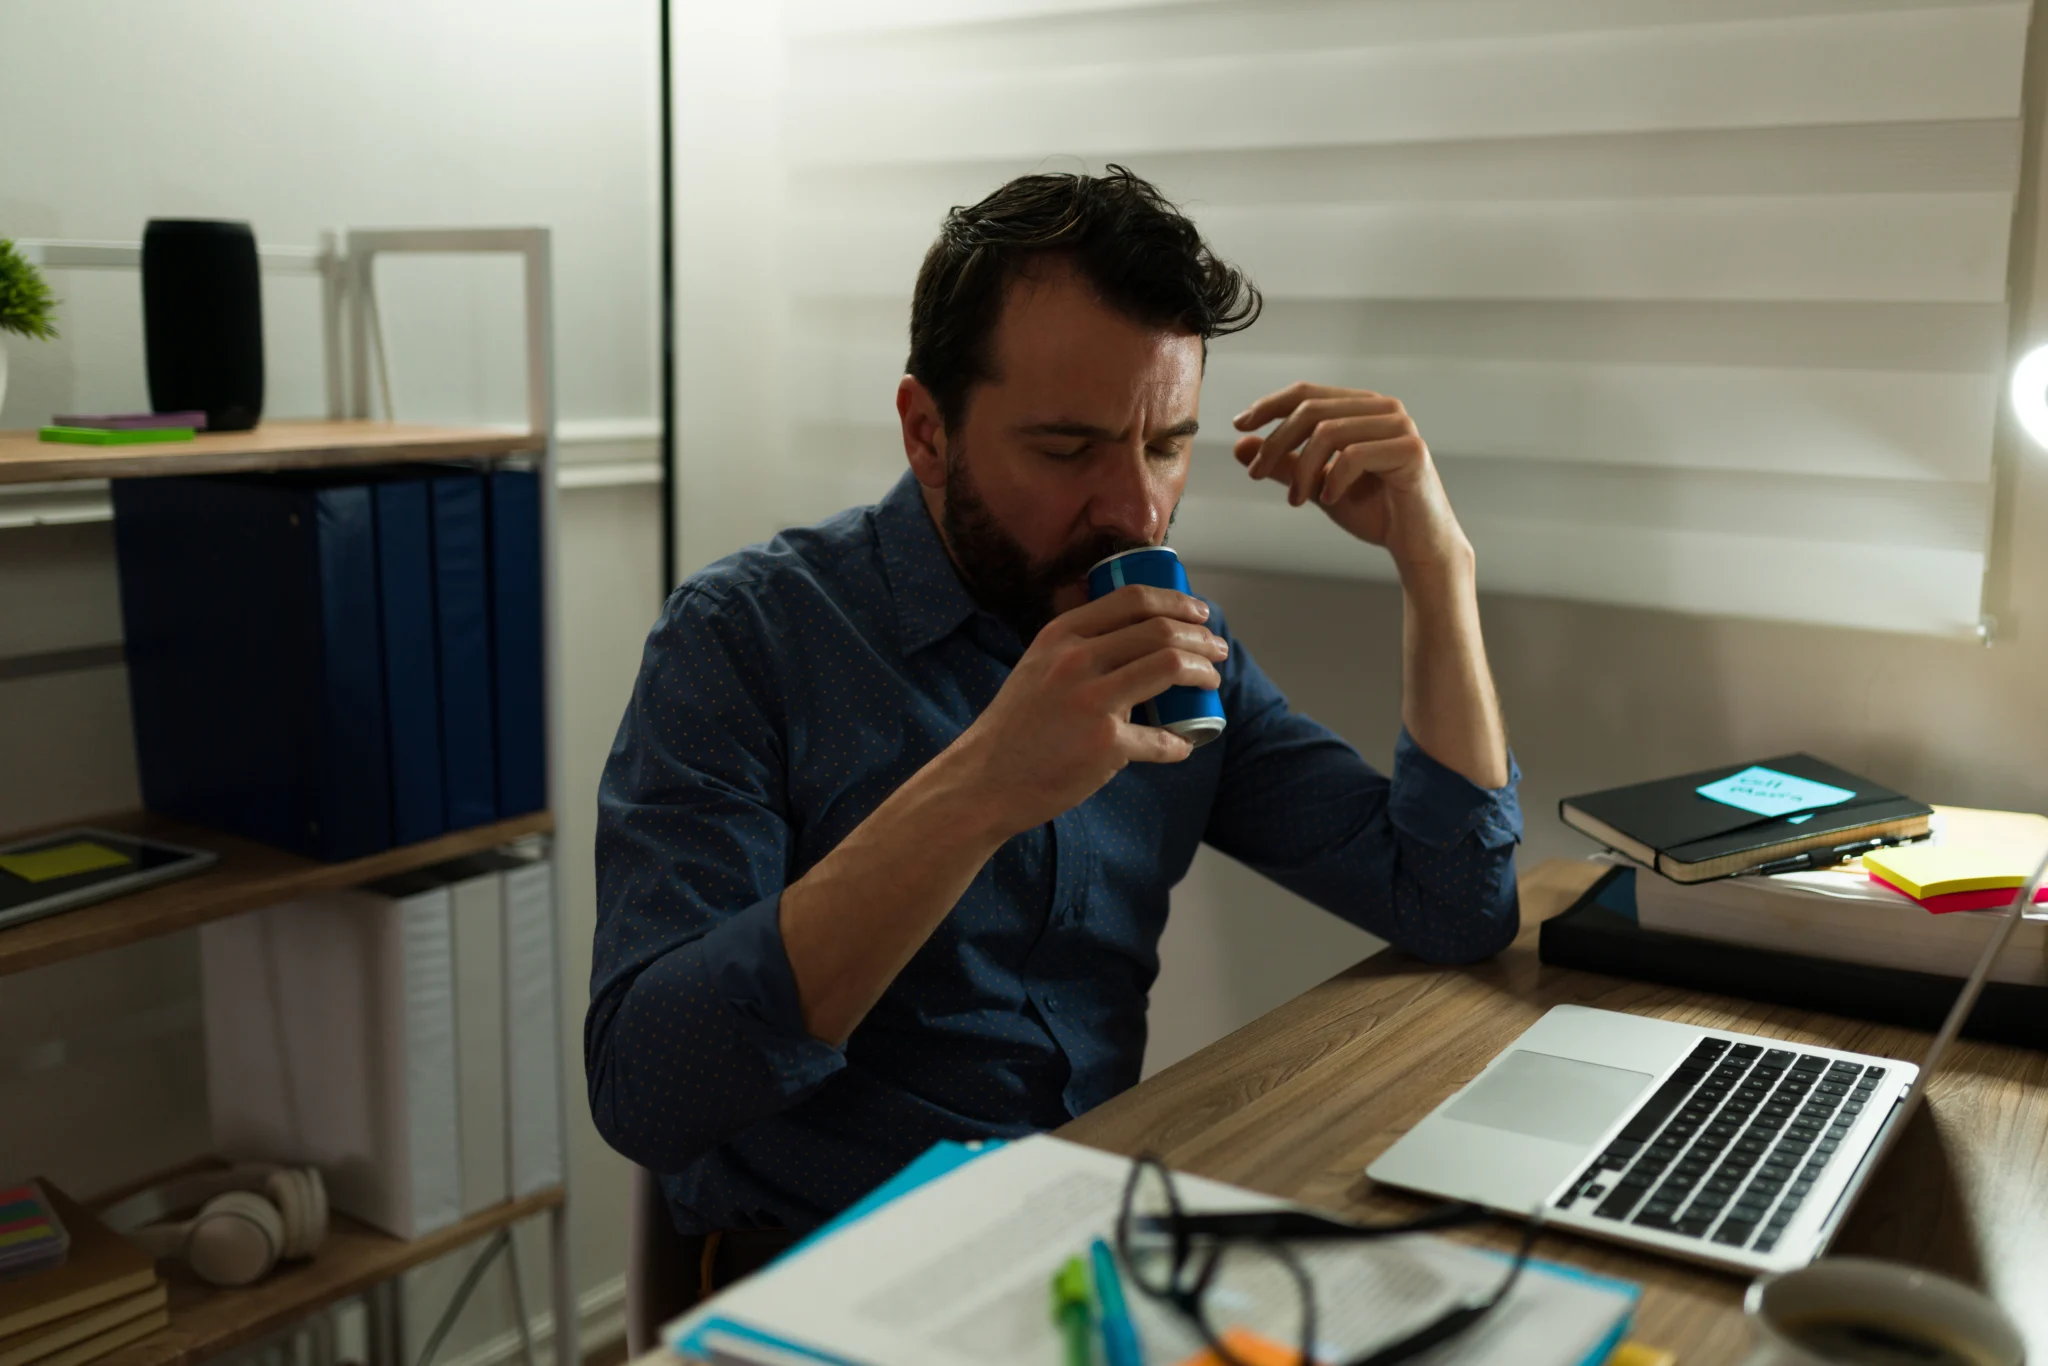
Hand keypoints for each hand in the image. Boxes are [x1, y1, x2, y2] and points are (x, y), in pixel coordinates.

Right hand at [941, 586, 1226, 838]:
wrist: (986, 778)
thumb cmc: (1016, 725)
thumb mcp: (1037, 666)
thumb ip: (1077, 648)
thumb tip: (1135, 637)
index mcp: (1061, 635)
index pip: (1133, 599)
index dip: (1176, 602)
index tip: (1198, 613)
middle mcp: (1077, 659)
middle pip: (1161, 631)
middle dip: (1201, 637)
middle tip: (1216, 649)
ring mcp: (1092, 701)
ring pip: (1171, 667)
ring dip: (1203, 673)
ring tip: (1211, 681)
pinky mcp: (1105, 745)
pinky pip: (1160, 738)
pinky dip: (1179, 743)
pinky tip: (1184, 744)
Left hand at [1232, 383, 1472, 576]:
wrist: (1415, 544)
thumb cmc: (1372, 510)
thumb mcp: (1316, 484)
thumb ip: (1284, 464)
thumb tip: (1241, 445)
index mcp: (1361, 407)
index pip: (1307, 392)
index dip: (1269, 405)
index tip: (1239, 425)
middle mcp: (1382, 408)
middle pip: (1311, 409)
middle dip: (1276, 443)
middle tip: (1255, 474)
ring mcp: (1400, 426)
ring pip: (1329, 431)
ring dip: (1301, 469)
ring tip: (1295, 499)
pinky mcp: (1411, 450)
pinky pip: (1354, 455)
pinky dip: (1332, 480)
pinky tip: (1328, 499)